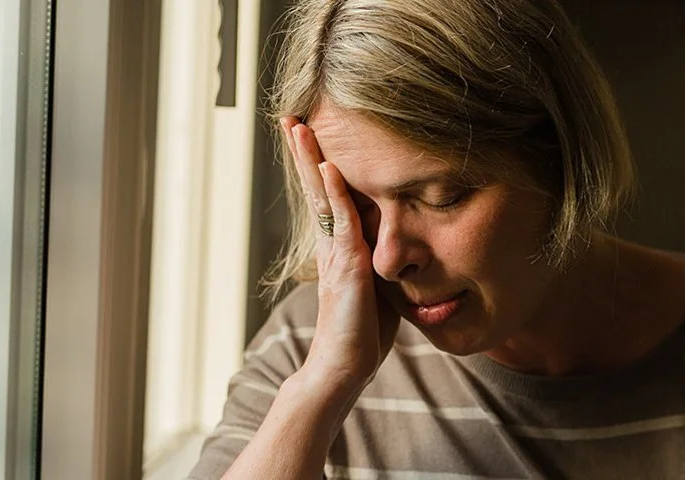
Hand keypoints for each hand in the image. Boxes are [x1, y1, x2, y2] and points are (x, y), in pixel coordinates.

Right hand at [283, 117, 398, 389]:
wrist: (345, 366)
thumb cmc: (363, 331)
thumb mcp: (375, 286)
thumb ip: (378, 259)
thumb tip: (394, 241)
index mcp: (339, 247)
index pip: (329, 196)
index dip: (320, 165)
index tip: (309, 134)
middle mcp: (332, 244)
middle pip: (315, 188)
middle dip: (304, 153)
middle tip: (290, 118)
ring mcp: (336, 253)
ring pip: (322, 197)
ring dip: (311, 161)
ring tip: (299, 128)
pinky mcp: (347, 267)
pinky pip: (342, 223)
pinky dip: (335, 194)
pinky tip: (331, 168)